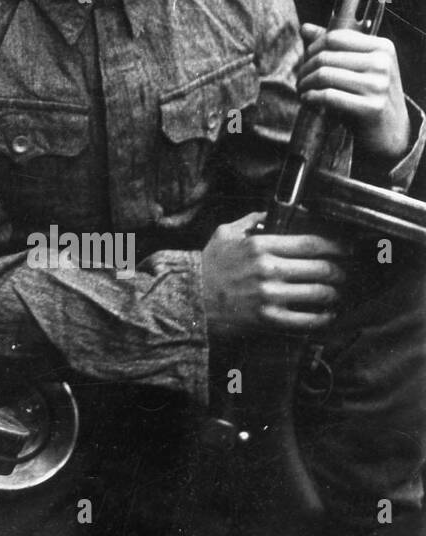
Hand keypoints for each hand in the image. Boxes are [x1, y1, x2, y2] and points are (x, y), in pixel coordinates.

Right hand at [202, 210, 347, 336]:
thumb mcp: (224, 234)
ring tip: (336, 292)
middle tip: (343, 272)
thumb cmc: (208, 266)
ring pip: (318, 293)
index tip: (344, 249)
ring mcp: (269, 295)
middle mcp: (267, 269)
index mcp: (259, 245)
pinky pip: (306, 319)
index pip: (310, 243)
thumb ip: (250, 222)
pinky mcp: (269, 319)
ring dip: (334, 293)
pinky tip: (327, 315)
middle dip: (339, 271)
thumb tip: (271, 215)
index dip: (335, 246)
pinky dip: (323, 318)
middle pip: (320, 268)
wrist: (190, 298)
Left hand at [298, 23, 410, 160]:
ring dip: (305, 83)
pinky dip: (311, 97)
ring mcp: (379, 86)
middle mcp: (383, 63)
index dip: (313, 48)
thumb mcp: (357, 66)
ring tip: (302, 90)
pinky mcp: (371, 107)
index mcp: (382, 47)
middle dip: (305, 69)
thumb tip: (305, 28)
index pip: (335, 37)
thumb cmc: (368, 93)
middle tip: (300, 79)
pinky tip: (308, 100)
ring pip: (324, 75)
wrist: (389, 128)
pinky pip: (329, 96)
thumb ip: (333, 46)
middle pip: (325, 56)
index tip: (306, 59)